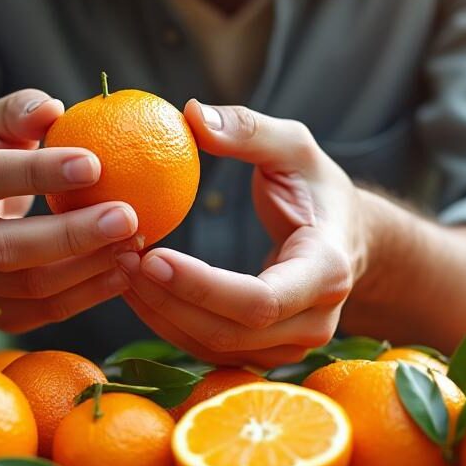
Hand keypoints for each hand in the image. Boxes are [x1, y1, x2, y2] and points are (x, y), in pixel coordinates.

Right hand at [0, 89, 142, 332]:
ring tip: (133, 247)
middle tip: (127, 218)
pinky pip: (37, 313)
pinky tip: (123, 275)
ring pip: (24, 287)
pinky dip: (85, 297)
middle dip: (71, 235)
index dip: (38, 172)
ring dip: (86, 270)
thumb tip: (52, 108)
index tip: (96, 165)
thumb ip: (21, 111)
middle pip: (2, 246)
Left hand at [118, 100, 368, 367]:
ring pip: (213, 347)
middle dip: (166, 300)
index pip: (260, 300)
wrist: (345, 238)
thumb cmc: (318, 188)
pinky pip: (210, 349)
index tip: (150, 256)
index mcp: (327, 272)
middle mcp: (314, 322)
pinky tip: (140, 287)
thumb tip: (192, 114)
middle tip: (119, 258)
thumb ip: (249, 130)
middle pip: (228, 332)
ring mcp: (290, 345)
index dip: (202, 287)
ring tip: (119, 268)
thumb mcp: (294, 147)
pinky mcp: (266, 351)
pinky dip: (169, 322)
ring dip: (159, 313)